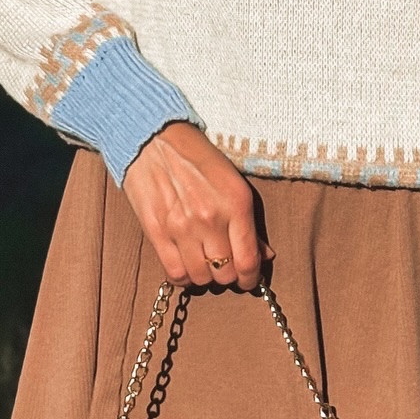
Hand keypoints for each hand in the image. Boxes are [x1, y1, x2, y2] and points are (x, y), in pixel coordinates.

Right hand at [121, 120, 271, 290]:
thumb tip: (264, 255)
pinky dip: (183, 277)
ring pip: (200, 278)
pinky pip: (174, 272)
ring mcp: (182, 227)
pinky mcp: (157, 232)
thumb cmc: (198, 158)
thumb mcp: (233, 182)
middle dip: (228, 275)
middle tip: (225, 265)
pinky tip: (186, 266)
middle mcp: (210, 218)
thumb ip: (249, 222)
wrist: (154, 139)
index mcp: (236, 204)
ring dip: (205, 276)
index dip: (250, 278)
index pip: (248, 261)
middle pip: (225, 274)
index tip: (248, 279)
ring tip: (204, 263)